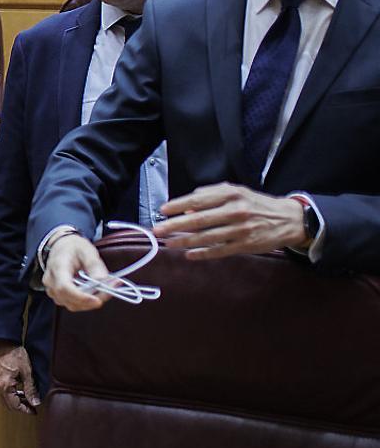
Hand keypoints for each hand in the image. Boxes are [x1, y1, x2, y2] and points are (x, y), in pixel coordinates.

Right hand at [0, 342, 40, 413]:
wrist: (1, 340)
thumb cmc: (13, 353)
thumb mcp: (26, 371)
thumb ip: (30, 388)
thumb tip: (35, 402)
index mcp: (5, 386)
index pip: (15, 405)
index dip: (25, 410)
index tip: (34, 410)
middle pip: (8, 404)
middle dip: (20, 406)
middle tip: (32, 405)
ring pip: (5, 398)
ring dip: (16, 399)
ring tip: (27, 396)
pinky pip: (3, 390)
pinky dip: (12, 393)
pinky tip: (19, 387)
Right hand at [42, 231, 110, 311]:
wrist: (61, 246)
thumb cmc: (73, 248)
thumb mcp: (87, 251)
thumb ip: (95, 266)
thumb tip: (103, 282)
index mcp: (58, 266)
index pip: (65, 288)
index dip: (81, 297)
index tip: (97, 301)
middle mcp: (51, 280)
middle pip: (69, 300)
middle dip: (91, 301)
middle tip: (109, 292)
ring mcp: (51, 289)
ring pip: (71, 305)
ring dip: (89, 303)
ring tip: (104, 292)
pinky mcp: (56, 294)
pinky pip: (71, 304)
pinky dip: (85, 302)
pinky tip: (94, 294)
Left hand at [154, 183, 308, 259]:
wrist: (288, 219)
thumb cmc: (256, 204)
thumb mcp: (236, 192)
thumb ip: (211, 195)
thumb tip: (188, 206)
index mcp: (231, 194)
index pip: (198, 199)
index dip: (178, 205)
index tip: (163, 210)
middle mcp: (235, 211)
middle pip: (199, 220)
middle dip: (175, 225)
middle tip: (158, 230)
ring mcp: (241, 230)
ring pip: (207, 237)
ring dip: (185, 241)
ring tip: (169, 243)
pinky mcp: (246, 245)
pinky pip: (220, 251)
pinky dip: (203, 253)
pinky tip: (189, 254)